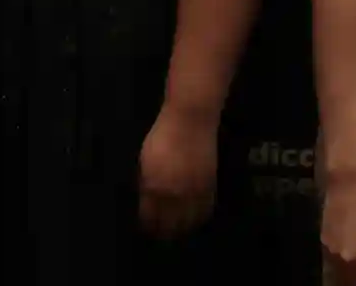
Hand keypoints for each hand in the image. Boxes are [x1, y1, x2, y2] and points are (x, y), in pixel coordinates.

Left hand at [137, 106, 217, 237]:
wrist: (190, 120)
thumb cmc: (163, 134)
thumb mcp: (146, 158)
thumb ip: (146, 181)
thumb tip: (147, 199)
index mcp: (153, 185)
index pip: (149, 216)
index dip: (148, 226)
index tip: (147, 229)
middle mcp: (172, 193)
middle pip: (169, 224)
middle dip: (165, 232)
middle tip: (163, 235)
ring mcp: (193, 191)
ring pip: (189, 221)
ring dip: (183, 228)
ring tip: (179, 230)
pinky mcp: (209, 186)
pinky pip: (205, 210)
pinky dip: (200, 217)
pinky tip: (196, 218)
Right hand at [319, 170, 355, 285]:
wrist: (350, 186)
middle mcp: (350, 261)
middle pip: (354, 285)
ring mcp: (334, 254)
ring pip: (340, 277)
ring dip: (348, 279)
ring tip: (355, 274)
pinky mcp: (324, 245)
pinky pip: (332, 263)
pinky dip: (339, 265)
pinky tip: (345, 259)